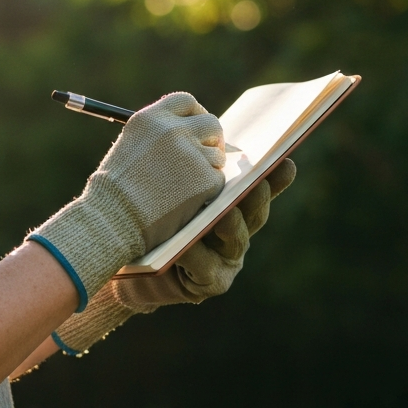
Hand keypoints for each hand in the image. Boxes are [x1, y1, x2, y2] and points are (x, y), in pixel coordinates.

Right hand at [28, 92, 225, 306]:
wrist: (112, 219)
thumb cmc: (114, 192)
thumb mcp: (130, 148)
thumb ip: (158, 136)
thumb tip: (191, 135)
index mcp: (150, 118)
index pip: (186, 102)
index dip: (196, 114)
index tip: (198, 128)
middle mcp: (172, 130)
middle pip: (211, 123)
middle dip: (213, 139)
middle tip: (208, 155)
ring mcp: (191, 153)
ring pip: (217, 155)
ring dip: (208, 169)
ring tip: (183, 187)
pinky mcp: (205, 178)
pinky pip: (217, 180)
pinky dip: (207, 191)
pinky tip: (185, 201)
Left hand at [52, 158, 295, 354]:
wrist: (125, 262)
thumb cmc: (147, 219)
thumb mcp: (167, 189)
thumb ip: (187, 166)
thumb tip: (199, 123)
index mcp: (229, 204)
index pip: (256, 185)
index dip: (273, 176)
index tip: (283, 159)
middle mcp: (235, 231)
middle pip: (254, 212)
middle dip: (256, 197)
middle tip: (254, 184)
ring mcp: (226, 259)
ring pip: (237, 239)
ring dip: (231, 226)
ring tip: (223, 216)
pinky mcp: (210, 283)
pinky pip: (206, 265)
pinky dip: (196, 254)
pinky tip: (186, 245)